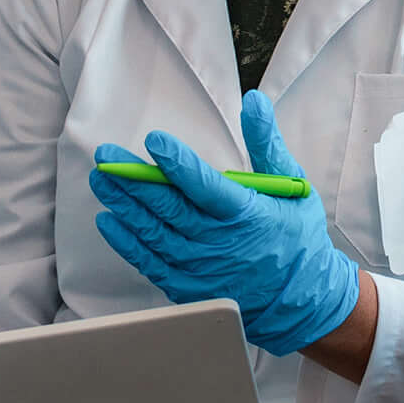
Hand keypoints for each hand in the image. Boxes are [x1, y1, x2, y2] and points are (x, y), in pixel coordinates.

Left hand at [88, 90, 361, 352]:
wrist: (301, 300)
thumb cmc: (296, 237)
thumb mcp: (292, 185)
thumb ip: (267, 143)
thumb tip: (253, 102)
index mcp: (246, 214)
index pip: (206, 186)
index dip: (178, 164)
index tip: (154, 142)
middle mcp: (219, 243)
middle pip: (169, 208)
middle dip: (134, 180)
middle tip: (106, 156)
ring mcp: (201, 269)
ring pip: (153, 234)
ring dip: (124, 206)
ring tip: (102, 180)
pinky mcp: (188, 288)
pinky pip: (150, 264)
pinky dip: (127, 243)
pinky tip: (109, 221)